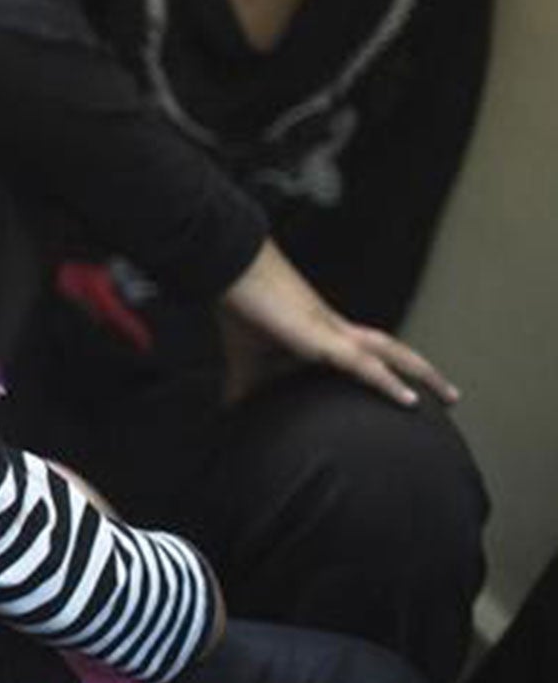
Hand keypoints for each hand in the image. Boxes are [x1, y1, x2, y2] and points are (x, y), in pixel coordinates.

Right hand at [222, 238, 457, 406]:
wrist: (232, 268)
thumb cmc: (241, 305)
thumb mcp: (245, 358)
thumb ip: (245, 387)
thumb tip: (234, 414)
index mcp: (321, 331)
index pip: (366, 352)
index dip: (389, 368)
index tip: (407, 388)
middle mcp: (336, 328)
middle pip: (393, 350)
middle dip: (422, 372)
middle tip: (450, 394)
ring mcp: (333, 331)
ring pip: (392, 354)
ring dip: (423, 374)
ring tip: (449, 396)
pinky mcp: (322, 338)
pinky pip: (365, 365)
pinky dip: (389, 382)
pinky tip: (411, 400)